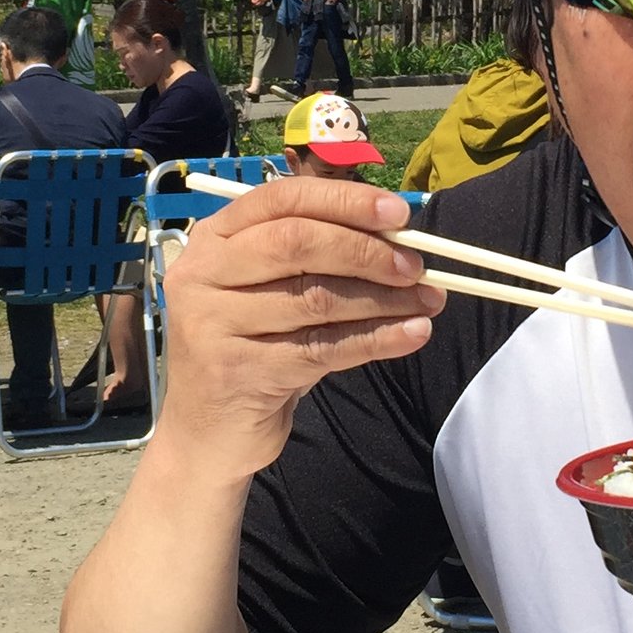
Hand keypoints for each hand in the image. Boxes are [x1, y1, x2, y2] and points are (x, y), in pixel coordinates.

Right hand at [157, 175, 445, 481]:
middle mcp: (204, 273)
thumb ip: (317, 259)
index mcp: (214, 238)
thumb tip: (398, 237)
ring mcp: (214, 323)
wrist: (206, 433)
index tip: (399, 214)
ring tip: (428, 300)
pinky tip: (413, 334)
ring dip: (383, 298)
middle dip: (366, 250)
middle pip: (297, 243)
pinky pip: (323, 348)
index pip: (283, 199)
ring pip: (316, 298)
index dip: (345, 201)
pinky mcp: (237, 371)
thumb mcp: (271, 291)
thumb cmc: (252, 347)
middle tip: (416, 266)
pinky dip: (376, 338)